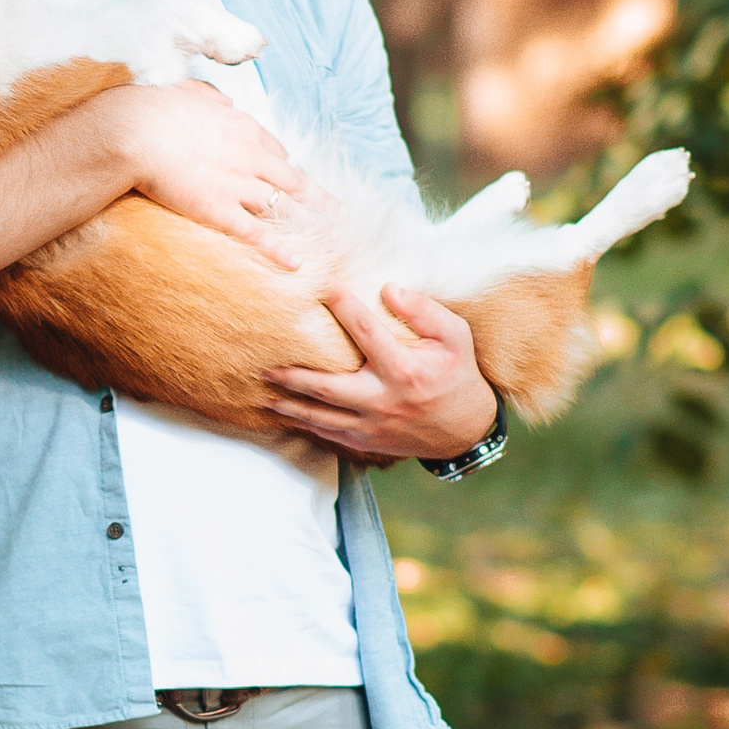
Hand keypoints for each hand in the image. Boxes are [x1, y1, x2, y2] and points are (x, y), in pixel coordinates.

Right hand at [114, 85, 322, 268]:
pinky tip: (295, 263)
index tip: (291, 176)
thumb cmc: (156, 108)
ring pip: (280, 206)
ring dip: (302, 223)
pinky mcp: (220, 210)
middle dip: (317, 197)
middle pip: (293, 179)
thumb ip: (209, 96)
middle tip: (336, 210)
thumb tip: (221, 97)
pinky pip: (257, 233)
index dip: (285, 166)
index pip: (275, 150)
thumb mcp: (190, 92)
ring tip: (322, 238)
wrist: (137, 130)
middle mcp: (250, 156)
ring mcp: (238, 184)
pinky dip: (278, 250)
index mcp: (243, 127)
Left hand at [264, 285, 496, 464]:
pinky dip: (304, 425)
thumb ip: (425, 311)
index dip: (344, 306)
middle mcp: (382, 399)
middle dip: (292, 374)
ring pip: (319, 416)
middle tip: (264, 362)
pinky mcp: (366, 441)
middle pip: (325, 386)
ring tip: (263, 391)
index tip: (324, 287)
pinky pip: (327, 434)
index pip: (366, 331)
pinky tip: (285, 414)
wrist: (466, 431)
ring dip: (288, 405)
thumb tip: (389, 289)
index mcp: (404, 370)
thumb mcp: (455, 337)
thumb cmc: (458, 376)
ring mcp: (371, 425)